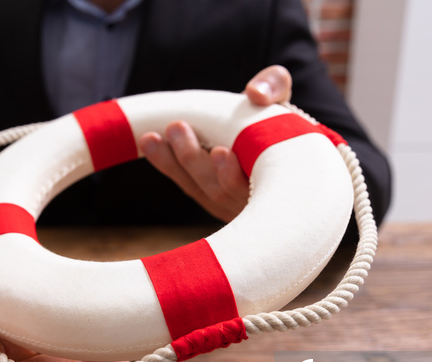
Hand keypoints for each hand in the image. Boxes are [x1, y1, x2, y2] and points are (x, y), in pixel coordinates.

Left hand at [140, 65, 292, 221]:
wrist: (266, 138)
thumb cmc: (277, 118)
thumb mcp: (280, 98)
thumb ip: (274, 86)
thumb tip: (255, 93)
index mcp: (281, 178)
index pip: (258, 188)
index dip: (234, 175)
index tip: (219, 151)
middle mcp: (258, 201)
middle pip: (221, 191)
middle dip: (195, 160)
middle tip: (177, 127)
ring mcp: (234, 205)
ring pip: (202, 190)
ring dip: (175, 163)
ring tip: (153, 136)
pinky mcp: (212, 199)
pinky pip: (189, 186)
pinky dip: (168, 165)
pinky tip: (151, 143)